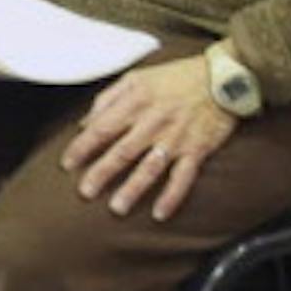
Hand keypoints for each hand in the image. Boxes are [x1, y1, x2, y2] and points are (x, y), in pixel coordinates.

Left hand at [61, 55, 236, 221]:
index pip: (102, 127)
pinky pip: (183, 177)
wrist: (222, 77)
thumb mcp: (137, 77)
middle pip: (122, 151)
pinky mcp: (197, 150)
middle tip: (84, 192)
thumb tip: (85, 123)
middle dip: (101, 172)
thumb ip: (108, 98)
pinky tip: (160, 213)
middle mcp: (153, 121)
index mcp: (136, 101)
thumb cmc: (176, 77)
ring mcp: (176, 138)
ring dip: (133, 189)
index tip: (67, 164)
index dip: (82, 147)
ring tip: (117, 208)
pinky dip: (172, 196)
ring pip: (150, 167)